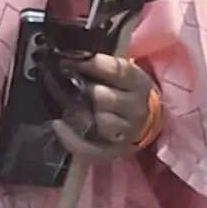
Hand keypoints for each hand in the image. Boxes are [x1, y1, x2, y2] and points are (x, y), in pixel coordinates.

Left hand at [46, 44, 164, 164]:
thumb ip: (104, 65)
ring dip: (82, 113)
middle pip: (103, 97)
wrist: (148, 120)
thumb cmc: (126, 91)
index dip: (89, 64)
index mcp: (138, 84)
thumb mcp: (124, 74)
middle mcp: (136, 108)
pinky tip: (59, 126)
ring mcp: (127, 132)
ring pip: (99, 121)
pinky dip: (70, 138)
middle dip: (84, 90)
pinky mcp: (116, 150)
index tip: (68, 60)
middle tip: (71, 85)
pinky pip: (90, 148)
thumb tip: (72, 57)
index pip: (115, 70)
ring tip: (71, 106)